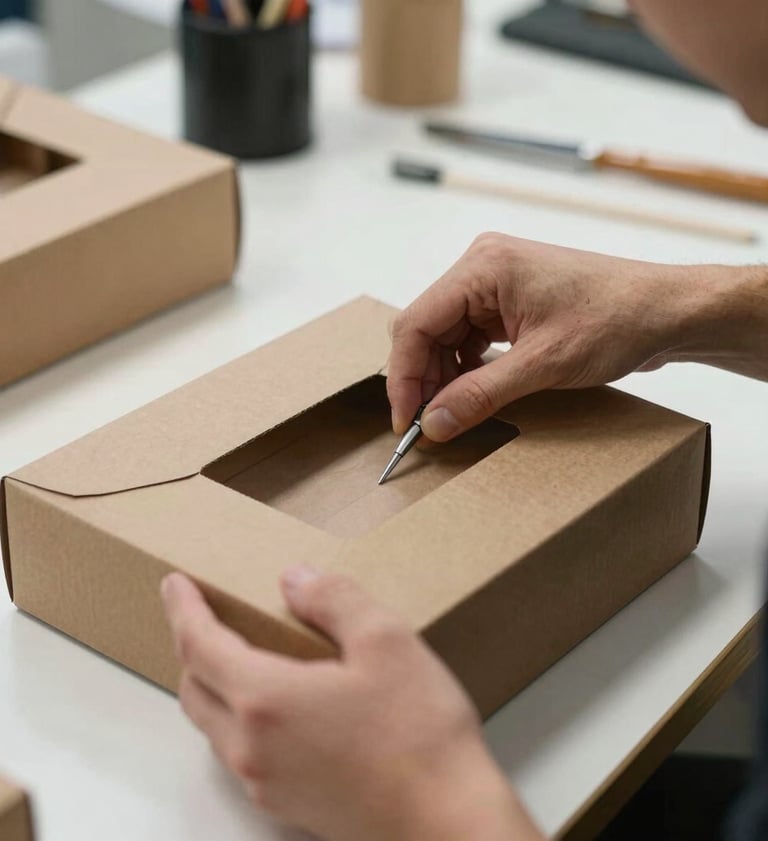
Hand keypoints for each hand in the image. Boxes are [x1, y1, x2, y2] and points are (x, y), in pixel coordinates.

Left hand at [161, 567, 543, 840]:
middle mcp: (250, 747)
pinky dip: (239, 716)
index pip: (198, 645)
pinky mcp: (286, 806)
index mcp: (265, 699)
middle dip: (192, 646)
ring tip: (241, 653)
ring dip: (213, 683)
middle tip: (206, 615)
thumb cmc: (419, 733)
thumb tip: (293, 580)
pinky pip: (240, 752)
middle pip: (194, 688)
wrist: (448, 825)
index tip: (174, 582)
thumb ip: (334, 599)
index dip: (182, 608)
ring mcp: (266, 783)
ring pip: (213, 724)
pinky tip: (280, 704)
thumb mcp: (386, 641)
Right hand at [387, 233, 762, 440]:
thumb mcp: (542, 365)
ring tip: (449, 413)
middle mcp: (482, 267)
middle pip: (426, 328)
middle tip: (426, 424)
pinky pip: (468, 336)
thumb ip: (479, 394)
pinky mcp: (509, 301)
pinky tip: (469, 393)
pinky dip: (464, 368)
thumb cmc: (616, 321)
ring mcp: (495, 283)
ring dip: (442, 375)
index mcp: (483, 267)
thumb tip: (433, 423)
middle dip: (421, 378)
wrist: (666, 311)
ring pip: (444, 335)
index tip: (406, 420)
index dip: (403, 376)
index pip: (417, 323)